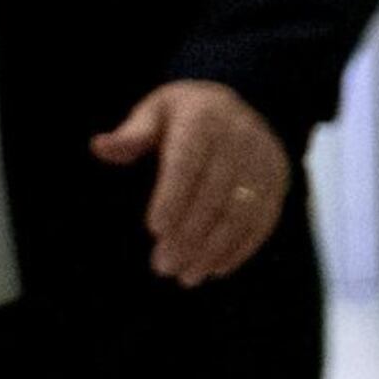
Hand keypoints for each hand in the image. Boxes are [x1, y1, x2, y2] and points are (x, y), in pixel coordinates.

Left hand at [91, 79, 289, 285]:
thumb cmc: (184, 114)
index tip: (155, 229)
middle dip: (189, 234)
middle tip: (163, 265)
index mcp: (203, 119)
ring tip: (186, 276)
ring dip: (213, 249)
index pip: (189, 161)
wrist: (241, 103)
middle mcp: (239, 138)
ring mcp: (263, 161)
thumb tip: (99, 146)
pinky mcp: (278, 181)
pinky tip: (215, 269)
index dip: (173, 196)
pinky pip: (263, 219)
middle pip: (215, 193)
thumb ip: (131, 135)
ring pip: (241, 212)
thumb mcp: (155, 111)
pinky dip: (241, 248)